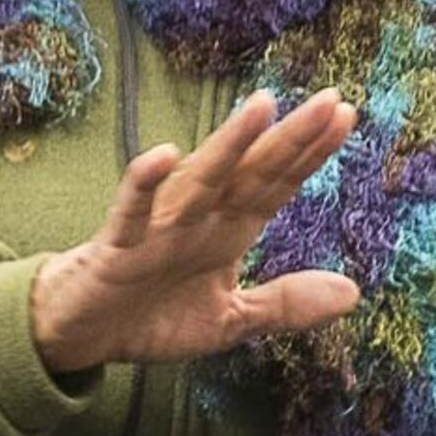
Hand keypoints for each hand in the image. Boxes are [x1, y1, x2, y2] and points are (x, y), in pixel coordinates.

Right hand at [29, 89, 361, 374]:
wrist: (82, 335)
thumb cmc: (151, 316)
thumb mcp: (230, 320)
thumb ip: (285, 304)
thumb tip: (353, 292)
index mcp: (226, 232)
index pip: (275, 186)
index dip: (309, 154)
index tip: (346, 117)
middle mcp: (197, 220)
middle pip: (250, 173)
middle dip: (288, 139)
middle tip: (330, 101)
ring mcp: (157, 229)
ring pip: (199, 181)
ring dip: (228, 146)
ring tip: (261, 107)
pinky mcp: (117, 249)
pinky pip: (131, 212)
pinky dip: (145, 185)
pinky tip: (163, 156)